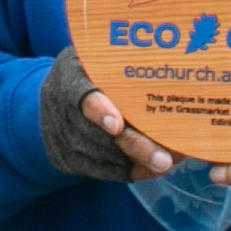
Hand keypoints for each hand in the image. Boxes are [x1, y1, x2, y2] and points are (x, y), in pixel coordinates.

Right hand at [38, 51, 174, 181]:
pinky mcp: (61, 156)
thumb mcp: (107, 59)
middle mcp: (57, 103)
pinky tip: (148, 170)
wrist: (60, 94)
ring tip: (167, 161)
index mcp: (69, 71)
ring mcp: (56, 132)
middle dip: (132, 146)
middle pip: (93, 131)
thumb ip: (130, 69)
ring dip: (134, 162)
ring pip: (96, 155)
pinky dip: (124, 171)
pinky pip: (94, 169)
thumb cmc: (97, 71)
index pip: (79, 93)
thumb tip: (174, 87)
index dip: (98, 110)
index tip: (118, 126)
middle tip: (165, 159)